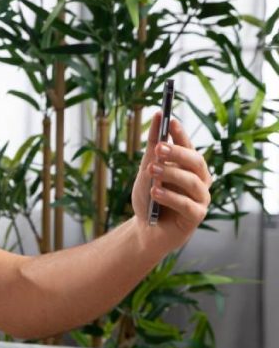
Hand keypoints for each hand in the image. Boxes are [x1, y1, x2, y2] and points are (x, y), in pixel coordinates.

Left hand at [131, 113, 210, 252]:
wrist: (147, 230)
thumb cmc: (149, 199)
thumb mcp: (146, 171)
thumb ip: (152, 149)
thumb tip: (158, 117)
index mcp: (188, 167)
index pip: (187, 146)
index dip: (180, 134)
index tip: (169, 120)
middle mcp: (199, 180)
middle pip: (195, 161)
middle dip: (177, 153)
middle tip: (158, 147)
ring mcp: (200, 198)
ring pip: (192, 181)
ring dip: (170, 174)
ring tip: (151, 170)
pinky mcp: (196, 216)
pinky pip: (187, 204)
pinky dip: (170, 197)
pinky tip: (154, 192)